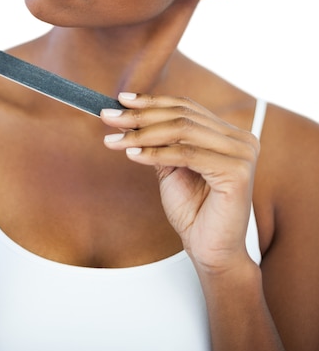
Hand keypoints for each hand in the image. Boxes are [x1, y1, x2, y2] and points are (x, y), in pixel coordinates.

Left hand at [101, 93, 259, 272]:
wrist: (211, 251)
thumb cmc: (194, 212)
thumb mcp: (171, 168)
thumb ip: (160, 141)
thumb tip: (129, 115)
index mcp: (228, 135)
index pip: (186, 107)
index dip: (152, 101)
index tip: (122, 99)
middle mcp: (240, 140)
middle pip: (182, 115)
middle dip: (141, 116)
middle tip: (108, 117)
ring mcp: (242, 154)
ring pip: (182, 131)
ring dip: (142, 133)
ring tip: (115, 139)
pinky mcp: (236, 172)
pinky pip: (187, 154)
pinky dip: (156, 153)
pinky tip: (132, 154)